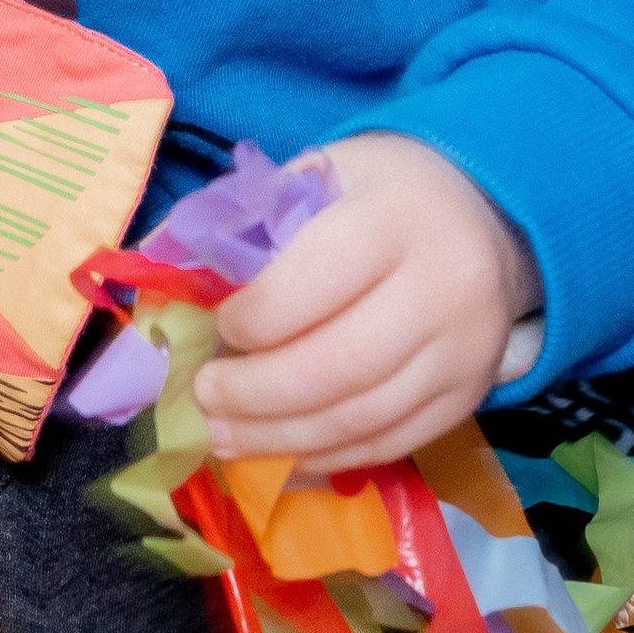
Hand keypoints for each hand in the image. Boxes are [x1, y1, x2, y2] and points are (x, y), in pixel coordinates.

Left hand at [194, 132, 539, 476]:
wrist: (482, 215)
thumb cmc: (376, 194)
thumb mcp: (314, 176)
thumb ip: (238, 221)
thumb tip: (151, 271)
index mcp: (394, 217)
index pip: (312, 285)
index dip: (251, 320)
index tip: (218, 329)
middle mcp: (442, 286)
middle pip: (337, 366)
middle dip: (255, 395)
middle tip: (204, 398)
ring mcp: (464, 350)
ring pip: (361, 418)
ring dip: (279, 439)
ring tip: (223, 437)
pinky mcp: (469, 395)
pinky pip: (390, 443)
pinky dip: (326, 456)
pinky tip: (280, 451)